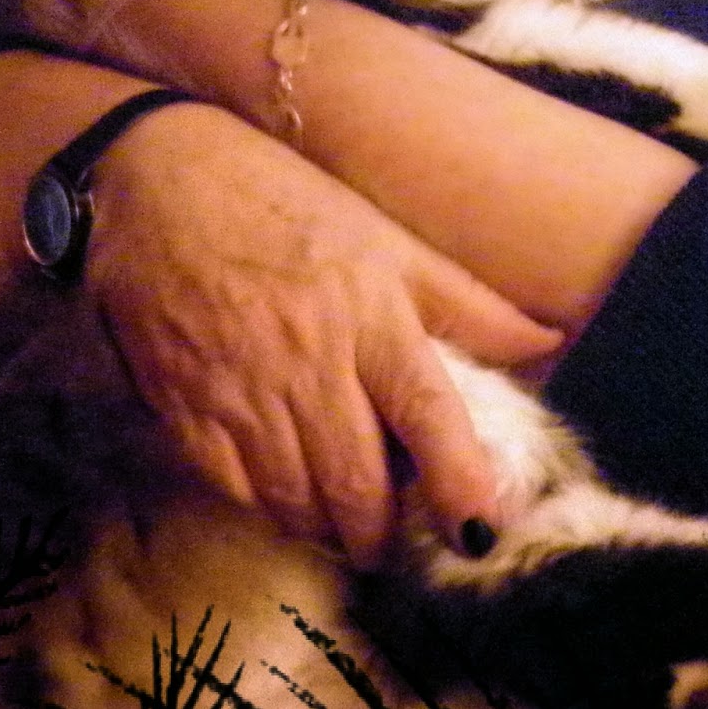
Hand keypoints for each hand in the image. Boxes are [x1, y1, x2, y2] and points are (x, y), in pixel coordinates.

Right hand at [89, 99, 561, 568]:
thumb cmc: (284, 200)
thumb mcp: (386, 239)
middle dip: (384, 530)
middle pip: (359, 487)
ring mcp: (244, 391)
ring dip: (330, 525)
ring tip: (345, 514)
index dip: (462, 485)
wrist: (158, 177)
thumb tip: (549, 342)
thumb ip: (468, 303)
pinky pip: (238, 492)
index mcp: (371, 314)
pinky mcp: (186, 409)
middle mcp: (311, 362)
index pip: (430, 416)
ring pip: (299, 503)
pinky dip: (270, 506)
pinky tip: (285, 487)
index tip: (481, 531)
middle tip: (396, 528)